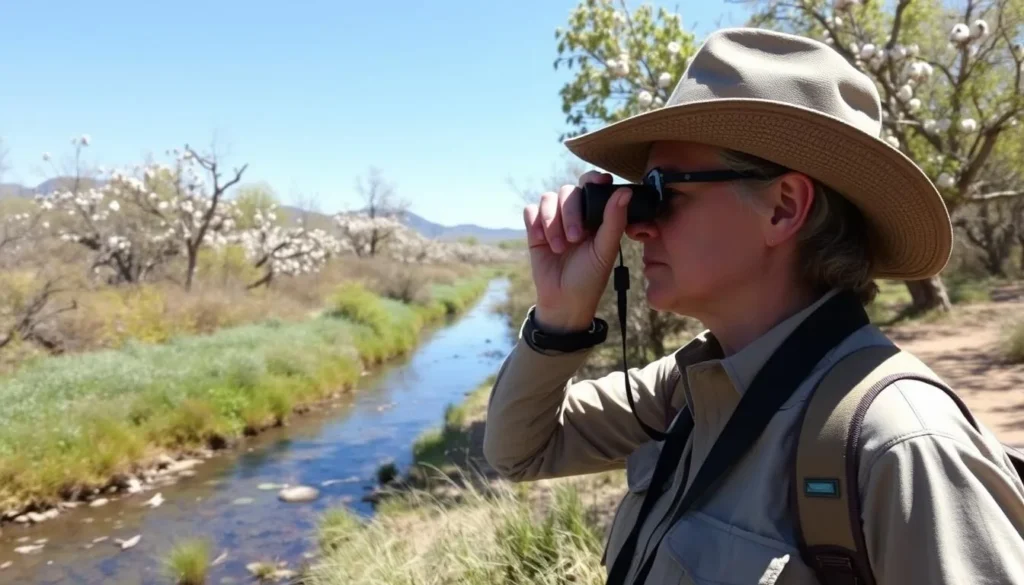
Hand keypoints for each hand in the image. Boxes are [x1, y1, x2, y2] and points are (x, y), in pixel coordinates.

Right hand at [523, 171, 631, 332]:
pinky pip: (531, 211)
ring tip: (558, 247)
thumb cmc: (590, 277)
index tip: (599, 182)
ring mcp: (554, 220)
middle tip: (575, 238)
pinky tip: (542, 241)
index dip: (594, 179)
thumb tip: (625, 192)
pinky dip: (536, 223)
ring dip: (552, 221)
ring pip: (548, 198)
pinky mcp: (535, 229)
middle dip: (570, 213)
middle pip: (568, 191)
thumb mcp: (605, 250)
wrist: (564, 300)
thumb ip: (614, 221)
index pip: (593, 185)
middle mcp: (575, 214)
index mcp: (596, 215)